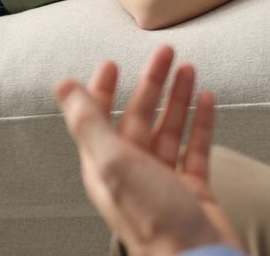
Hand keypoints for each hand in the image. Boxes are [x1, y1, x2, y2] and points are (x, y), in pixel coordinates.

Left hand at [54, 46, 241, 255]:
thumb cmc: (152, 217)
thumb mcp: (113, 163)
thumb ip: (89, 122)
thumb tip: (62, 85)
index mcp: (106, 167)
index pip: (100, 119)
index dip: (103, 90)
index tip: (112, 62)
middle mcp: (133, 172)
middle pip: (140, 118)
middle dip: (151, 84)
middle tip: (166, 53)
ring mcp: (164, 181)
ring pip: (169, 130)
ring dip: (177, 98)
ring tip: (189, 68)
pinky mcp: (193, 189)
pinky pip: (196, 148)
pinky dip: (201, 122)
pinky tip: (206, 100)